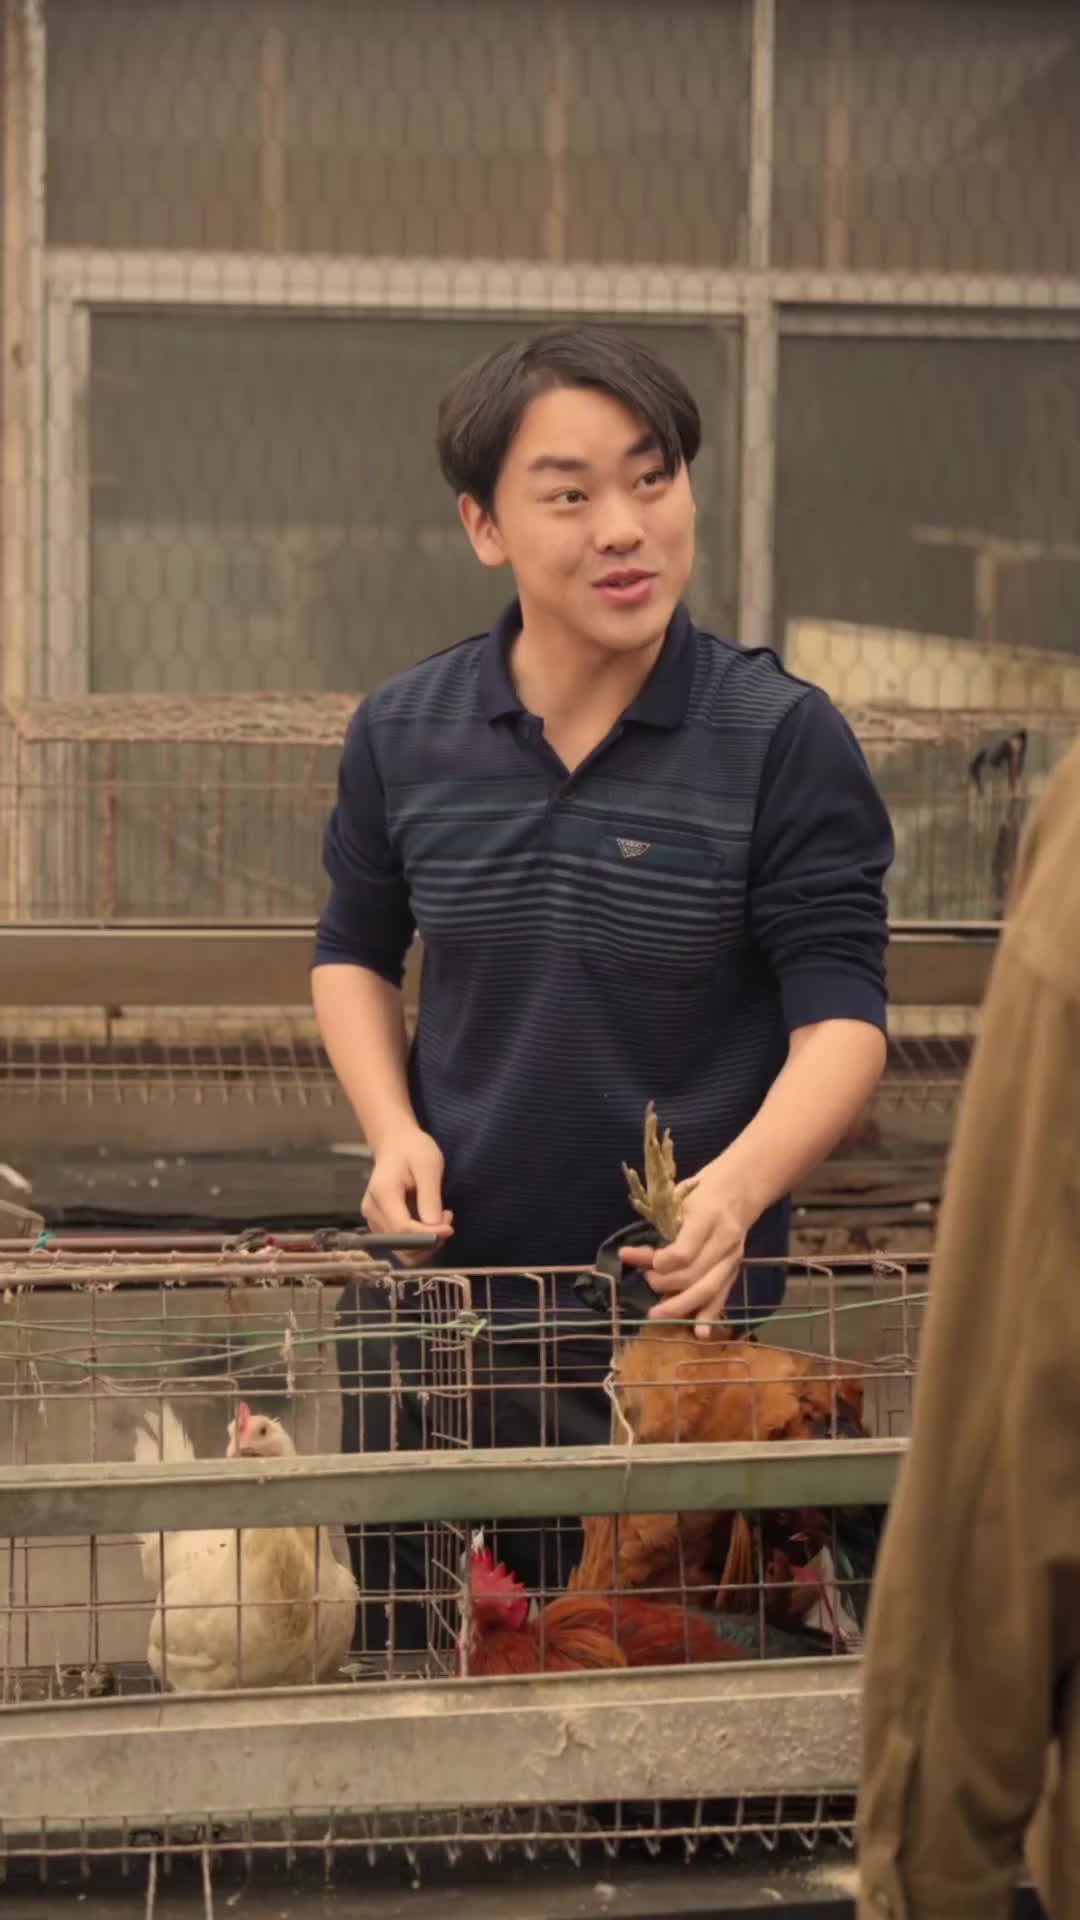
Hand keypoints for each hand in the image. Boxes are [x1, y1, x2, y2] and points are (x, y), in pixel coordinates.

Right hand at [363, 1124, 453, 1266]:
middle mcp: (373, 1210)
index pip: (403, 1228)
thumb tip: (434, 1228)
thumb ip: (430, 1197)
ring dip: (426, 1242)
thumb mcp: (429, 1165)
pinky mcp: (380, 1224)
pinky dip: (420, 1239)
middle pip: (401, 1245)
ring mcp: (374, 1219)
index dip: (428, 1235)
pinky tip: (430, 1219)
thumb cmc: (413, 1150)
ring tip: (440, 1217)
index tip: (449, 1227)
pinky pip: (402, 1244)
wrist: (396, 1145)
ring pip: (402, 1250)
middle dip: (429, 1239)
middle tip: (447, 1218)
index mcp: (383, 1192)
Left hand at [620, 1171, 748, 1339]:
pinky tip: (699, 1333)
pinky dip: (709, 1315)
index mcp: (708, 1217)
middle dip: (665, 1283)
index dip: (661, 1263)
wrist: (739, 1190)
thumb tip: (631, 1254)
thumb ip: (660, 1226)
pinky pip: (722, 1296)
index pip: (685, 1250)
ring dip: (680, 1306)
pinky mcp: (734, 1271)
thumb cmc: (701, 1192)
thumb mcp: (679, 1198)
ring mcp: (732, 1258)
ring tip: (656, 1314)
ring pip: (707, 1289)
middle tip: (646, 1280)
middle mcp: (724, 1241)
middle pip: (694, 1274)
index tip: (642, 1263)